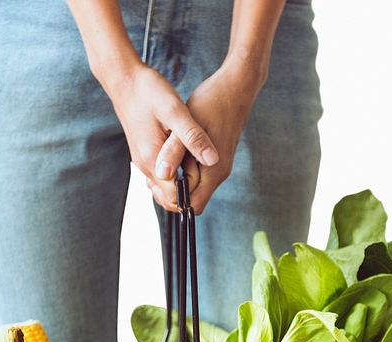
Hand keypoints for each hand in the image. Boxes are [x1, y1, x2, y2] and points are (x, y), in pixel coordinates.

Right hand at [99, 63, 219, 211]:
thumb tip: (213, 160)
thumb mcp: (176, 111)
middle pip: (168, 197)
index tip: (208, 176)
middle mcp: (145, 165)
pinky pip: (162, 173)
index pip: (174, 198)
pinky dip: (176, 172)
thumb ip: (193, 137)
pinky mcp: (145, 152)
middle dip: (189, 191)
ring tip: (199, 162)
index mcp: (153, 160)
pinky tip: (188, 156)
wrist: (124, 79)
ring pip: (165, 186)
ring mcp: (143, 160)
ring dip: (183, 181)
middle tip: (206, 170)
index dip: (193, 193)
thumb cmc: (148, 92)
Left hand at [154, 59, 264, 213]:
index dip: (171, 199)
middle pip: (191, 199)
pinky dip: (181, 166)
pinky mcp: (214, 157)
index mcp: (214, 171)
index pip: (191, 206)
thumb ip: (174, 151)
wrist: (236, 86)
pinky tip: (171, 149)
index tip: (155, 180)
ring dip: (175, 176)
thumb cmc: (212, 102)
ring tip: (162, 157)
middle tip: (155, 167)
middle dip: (171, 188)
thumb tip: (162, 174)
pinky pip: (195, 172)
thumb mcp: (187, 125)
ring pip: (191, 185)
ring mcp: (218, 166)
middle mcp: (218, 173)